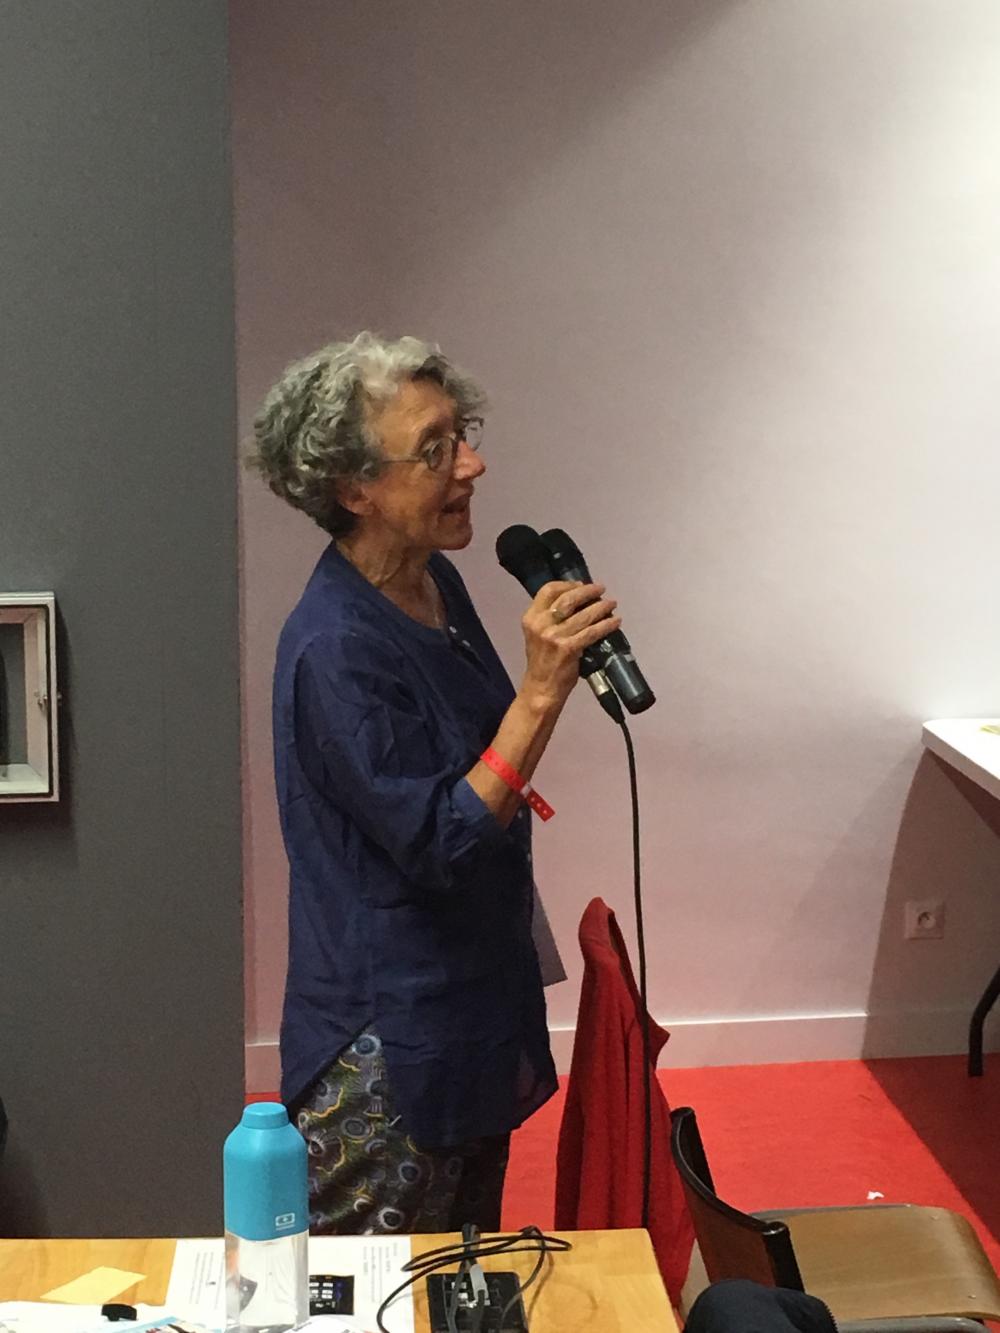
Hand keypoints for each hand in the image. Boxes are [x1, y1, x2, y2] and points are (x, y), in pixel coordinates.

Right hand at [519, 579, 621, 713]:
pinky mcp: (568, 648)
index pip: (548, 590)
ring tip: (611, 604)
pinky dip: (606, 625)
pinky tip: (615, 622)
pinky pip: (592, 632)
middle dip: (588, 591)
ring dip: (601, 607)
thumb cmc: (542, 662)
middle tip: (601, 590)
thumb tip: (579, 602)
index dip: (568, 584)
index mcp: (531, 618)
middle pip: (568, 598)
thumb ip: (551, 618)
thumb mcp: (538, 634)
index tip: (581, 584)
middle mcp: (541, 624)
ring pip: (584, 614)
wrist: (541, 689)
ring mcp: (554, 636)